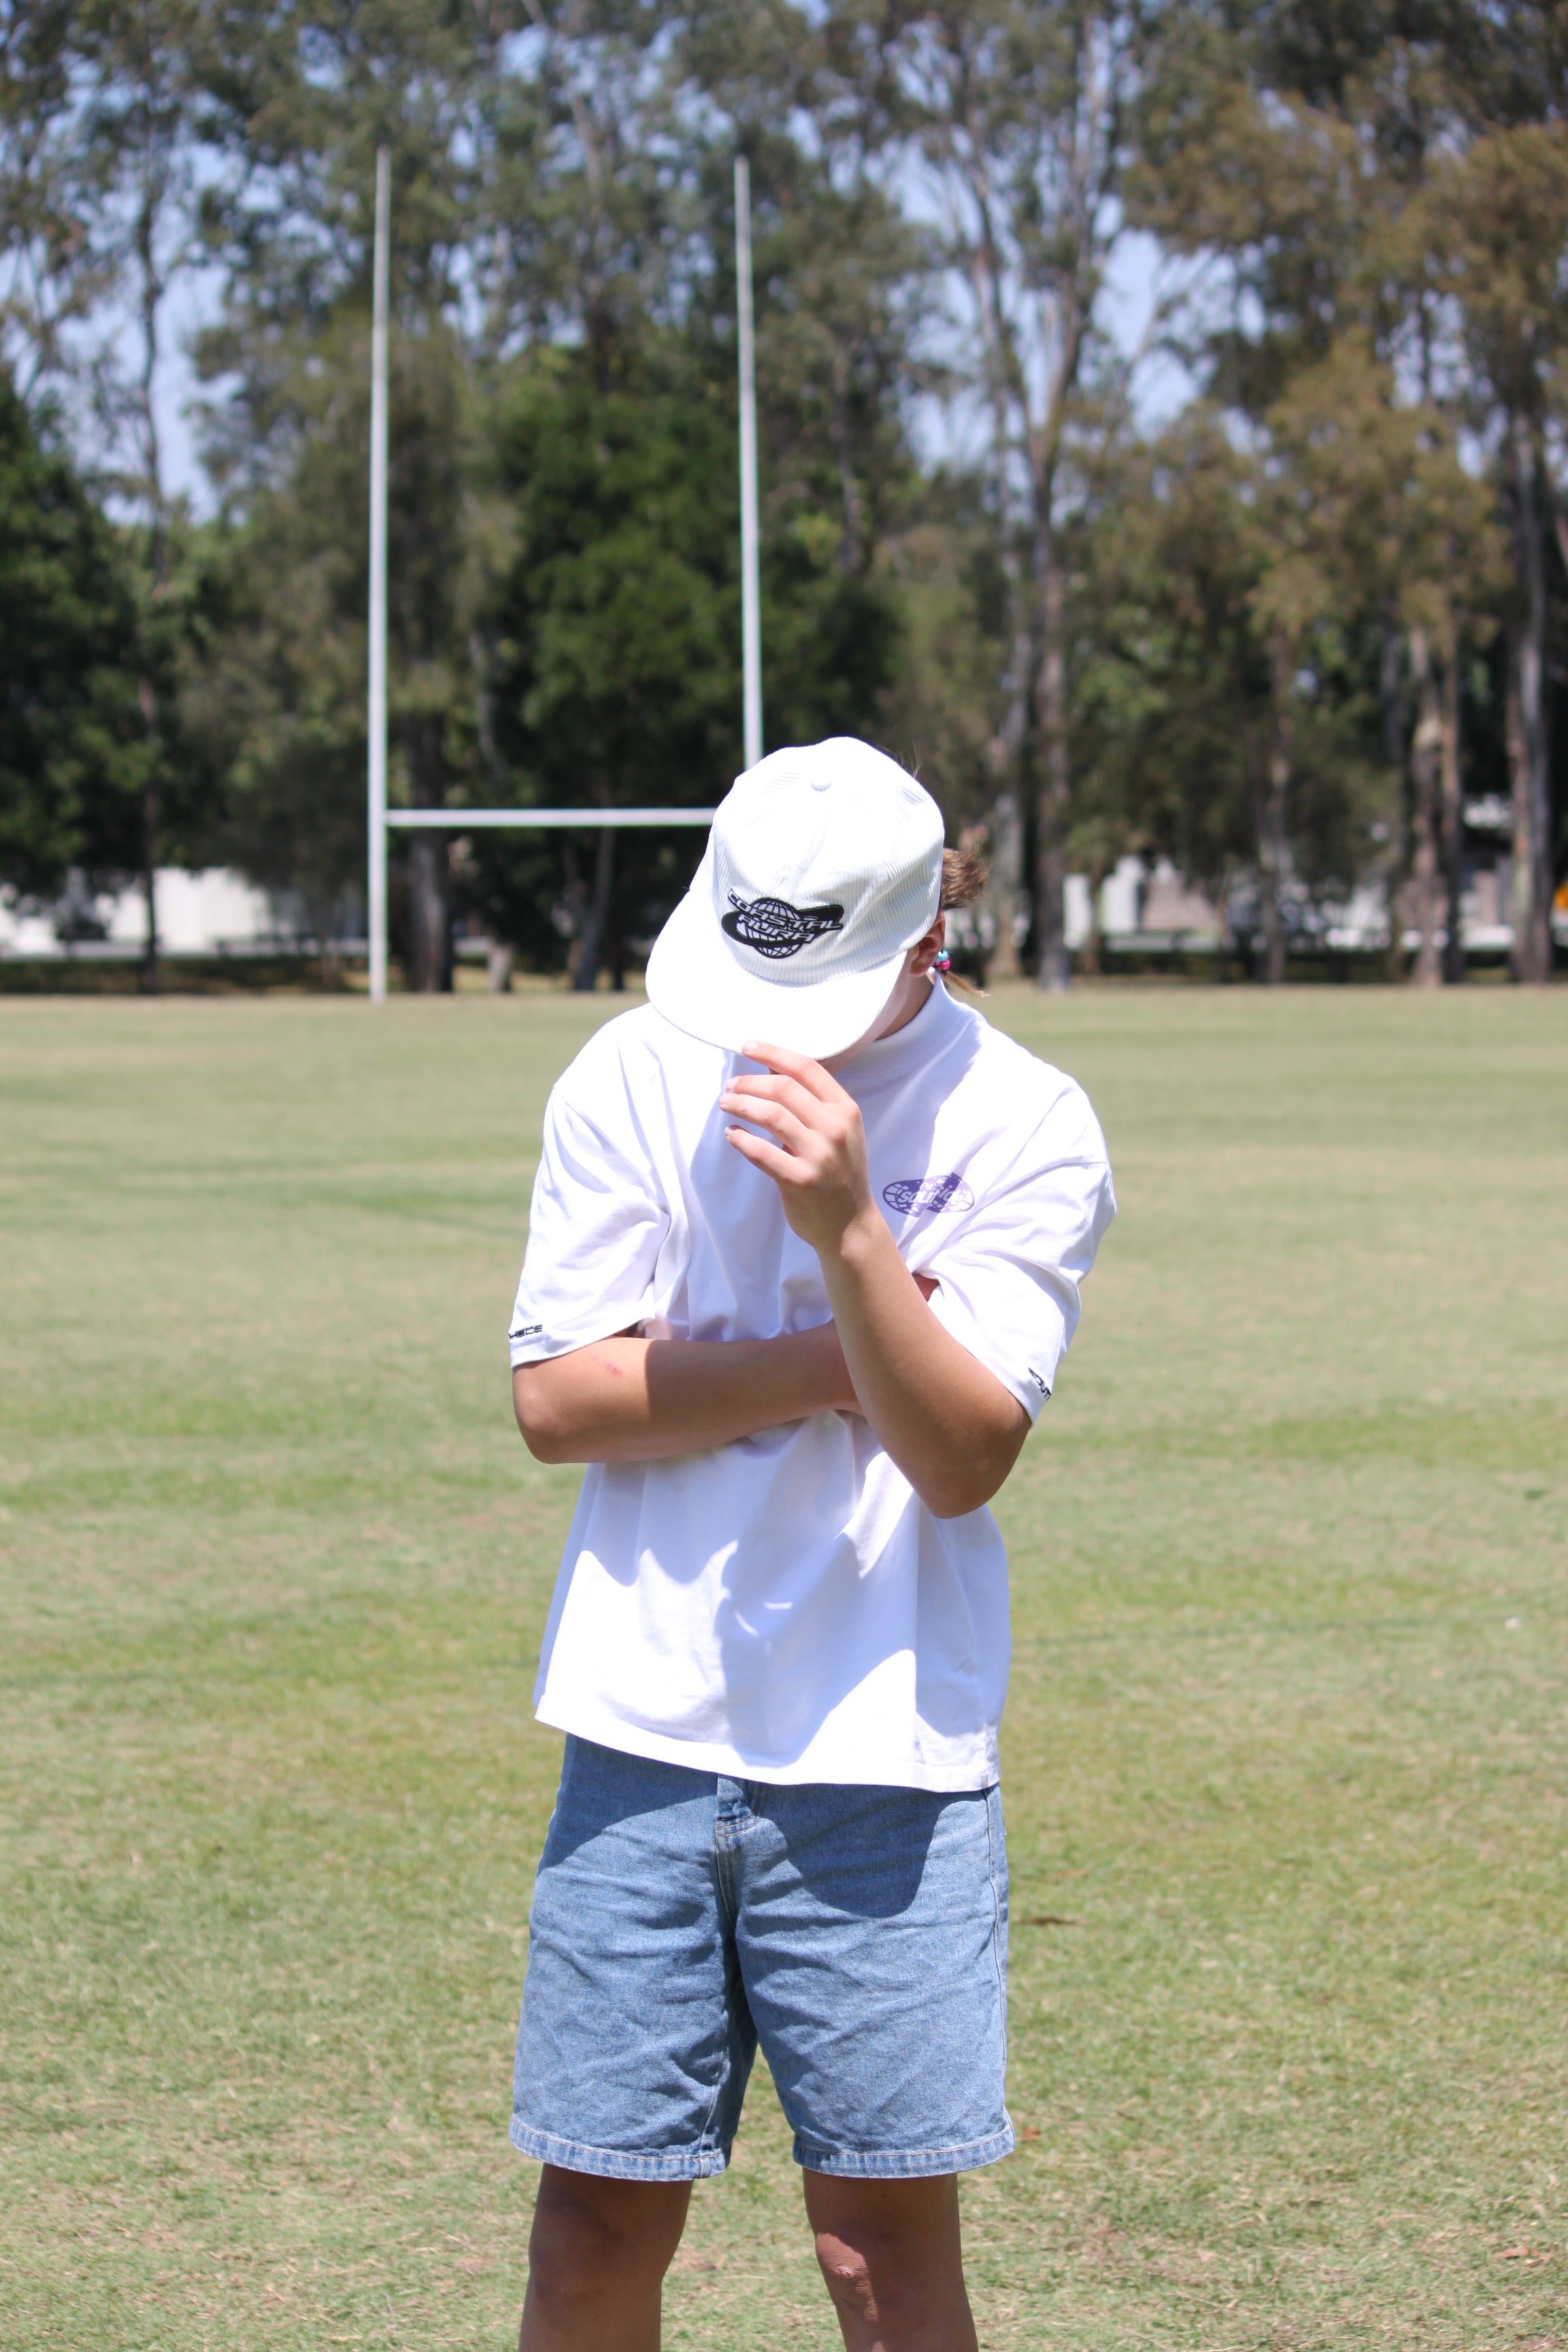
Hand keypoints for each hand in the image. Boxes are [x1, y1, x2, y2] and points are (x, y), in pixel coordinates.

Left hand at [720, 1040, 876, 1255]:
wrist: (850, 1224)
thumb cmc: (839, 1172)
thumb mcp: (837, 1131)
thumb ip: (810, 1102)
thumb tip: (768, 1069)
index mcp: (845, 1109)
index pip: (807, 1068)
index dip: (773, 1052)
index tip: (747, 1047)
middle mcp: (834, 1128)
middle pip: (783, 1088)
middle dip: (749, 1082)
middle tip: (730, 1086)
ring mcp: (818, 1154)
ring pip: (770, 1115)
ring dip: (741, 1105)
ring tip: (726, 1104)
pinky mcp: (800, 1180)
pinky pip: (761, 1152)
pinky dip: (741, 1139)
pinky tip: (732, 1134)